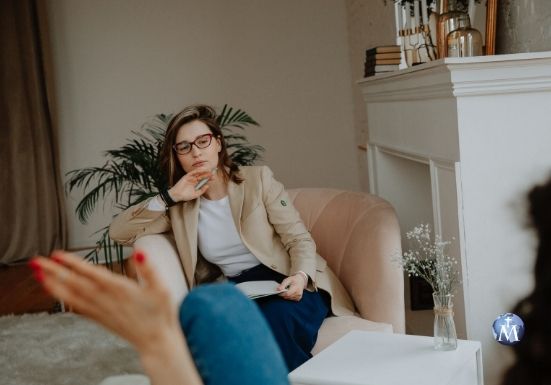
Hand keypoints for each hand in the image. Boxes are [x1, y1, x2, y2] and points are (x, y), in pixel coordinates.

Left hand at [30, 251, 178, 353]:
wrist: (155, 341)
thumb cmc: (159, 315)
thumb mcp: (161, 289)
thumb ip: (149, 269)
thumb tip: (139, 252)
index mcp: (120, 290)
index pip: (92, 274)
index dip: (74, 264)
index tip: (58, 254)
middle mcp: (106, 300)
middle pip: (75, 284)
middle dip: (54, 271)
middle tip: (36, 260)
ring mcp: (100, 310)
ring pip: (71, 296)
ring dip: (53, 284)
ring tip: (38, 273)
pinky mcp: (99, 318)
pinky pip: (76, 306)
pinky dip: (63, 297)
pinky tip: (55, 291)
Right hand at [168, 168, 214, 202]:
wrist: (177, 195)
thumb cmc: (185, 196)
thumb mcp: (196, 194)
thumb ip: (202, 190)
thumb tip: (208, 185)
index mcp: (196, 185)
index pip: (203, 181)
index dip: (208, 179)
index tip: (213, 178)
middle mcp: (194, 181)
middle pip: (202, 176)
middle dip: (207, 175)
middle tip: (213, 173)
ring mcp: (190, 178)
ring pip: (198, 174)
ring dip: (203, 172)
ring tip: (208, 171)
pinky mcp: (186, 176)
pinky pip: (192, 172)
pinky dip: (197, 171)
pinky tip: (201, 170)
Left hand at [277, 274, 305, 301]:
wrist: (301, 281)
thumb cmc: (293, 280)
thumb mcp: (288, 280)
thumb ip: (283, 284)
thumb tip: (278, 289)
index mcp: (296, 287)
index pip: (287, 294)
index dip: (282, 293)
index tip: (279, 291)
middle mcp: (298, 293)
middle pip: (288, 297)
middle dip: (283, 294)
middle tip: (281, 291)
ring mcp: (299, 296)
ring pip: (289, 298)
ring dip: (286, 296)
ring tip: (285, 291)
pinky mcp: (298, 299)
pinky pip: (291, 299)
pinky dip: (289, 297)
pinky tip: (289, 293)